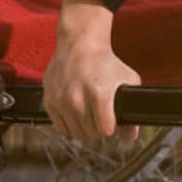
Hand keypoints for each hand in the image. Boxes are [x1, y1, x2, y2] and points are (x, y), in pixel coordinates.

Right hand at [43, 0, 140, 142]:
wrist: (80, 44)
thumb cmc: (105, 62)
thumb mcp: (127, 80)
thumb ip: (131, 109)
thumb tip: (130, 136)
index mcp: (99, 94)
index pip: (106, 130)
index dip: (111, 127)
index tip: (111, 120)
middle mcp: (77, 98)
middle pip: (92, 134)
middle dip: (98, 128)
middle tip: (100, 116)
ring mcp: (61, 100)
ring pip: (76, 133)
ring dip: (84, 128)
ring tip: (88, 114)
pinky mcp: (49, 100)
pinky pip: (61, 128)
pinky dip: (69, 125)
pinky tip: (76, 113)